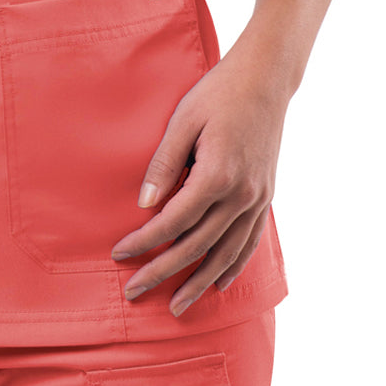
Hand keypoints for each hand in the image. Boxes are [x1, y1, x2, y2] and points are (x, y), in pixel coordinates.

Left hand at [110, 44, 288, 315]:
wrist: (265, 79)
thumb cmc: (218, 94)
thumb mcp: (183, 120)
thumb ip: (163, 163)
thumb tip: (144, 204)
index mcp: (216, 175)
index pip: (173, 222)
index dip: (144, 242)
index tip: (119, 254)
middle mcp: (241, 195)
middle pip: (196, 246)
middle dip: (162, 271)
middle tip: (134, 291)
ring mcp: (257, 198)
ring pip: (225, 253)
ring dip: (199, 282)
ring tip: (177, 306)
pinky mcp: (266, 196)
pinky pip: (250, 242)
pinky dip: (233, 265)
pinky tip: (219, 283)